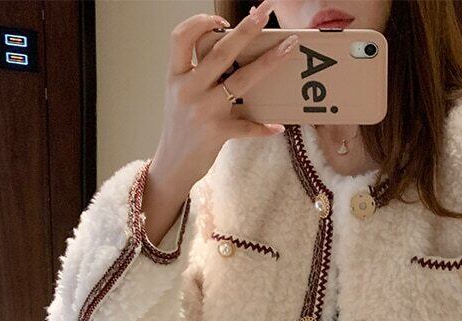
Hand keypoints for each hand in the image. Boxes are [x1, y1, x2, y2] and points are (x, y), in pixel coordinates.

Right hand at [150, 0, 295, 195]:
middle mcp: (188, 89)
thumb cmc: (181, 127)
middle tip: (265, 12)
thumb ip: (197, 74)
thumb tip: (230, 52)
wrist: (172, 164)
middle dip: (247, 29)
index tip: (223, 20)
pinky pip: (247, 126)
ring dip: (268, 62)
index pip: (181, 37)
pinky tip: (278, 126)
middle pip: (221, 51)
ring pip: (241, 80)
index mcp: (176, 76)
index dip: (200, 22)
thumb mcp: (179, 94)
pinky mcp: (217, 133)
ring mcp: (203, 111)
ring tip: (288, 48)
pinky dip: (264, 127)